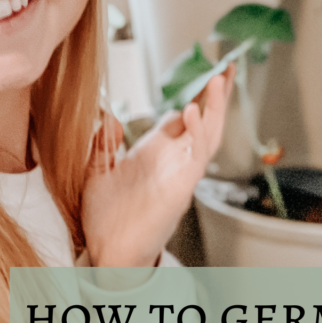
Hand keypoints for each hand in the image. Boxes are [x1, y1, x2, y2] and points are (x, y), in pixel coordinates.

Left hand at [82, 67, 233, 266]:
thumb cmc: (107, 219)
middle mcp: (173, 161)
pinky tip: (193, 112)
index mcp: (156, 154)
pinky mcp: (180, 188)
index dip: (193, 99)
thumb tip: (109, 119)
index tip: (203, 77)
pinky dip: (196, 134)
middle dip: (216, 97)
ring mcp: (180, 174)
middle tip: (225, 69)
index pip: (181, 120)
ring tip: (218, 80)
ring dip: (215, 109)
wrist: (109, 253)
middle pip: (204, 122)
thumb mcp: (96, 173)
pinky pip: (195, 158)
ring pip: (207, 136)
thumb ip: (103, 146)